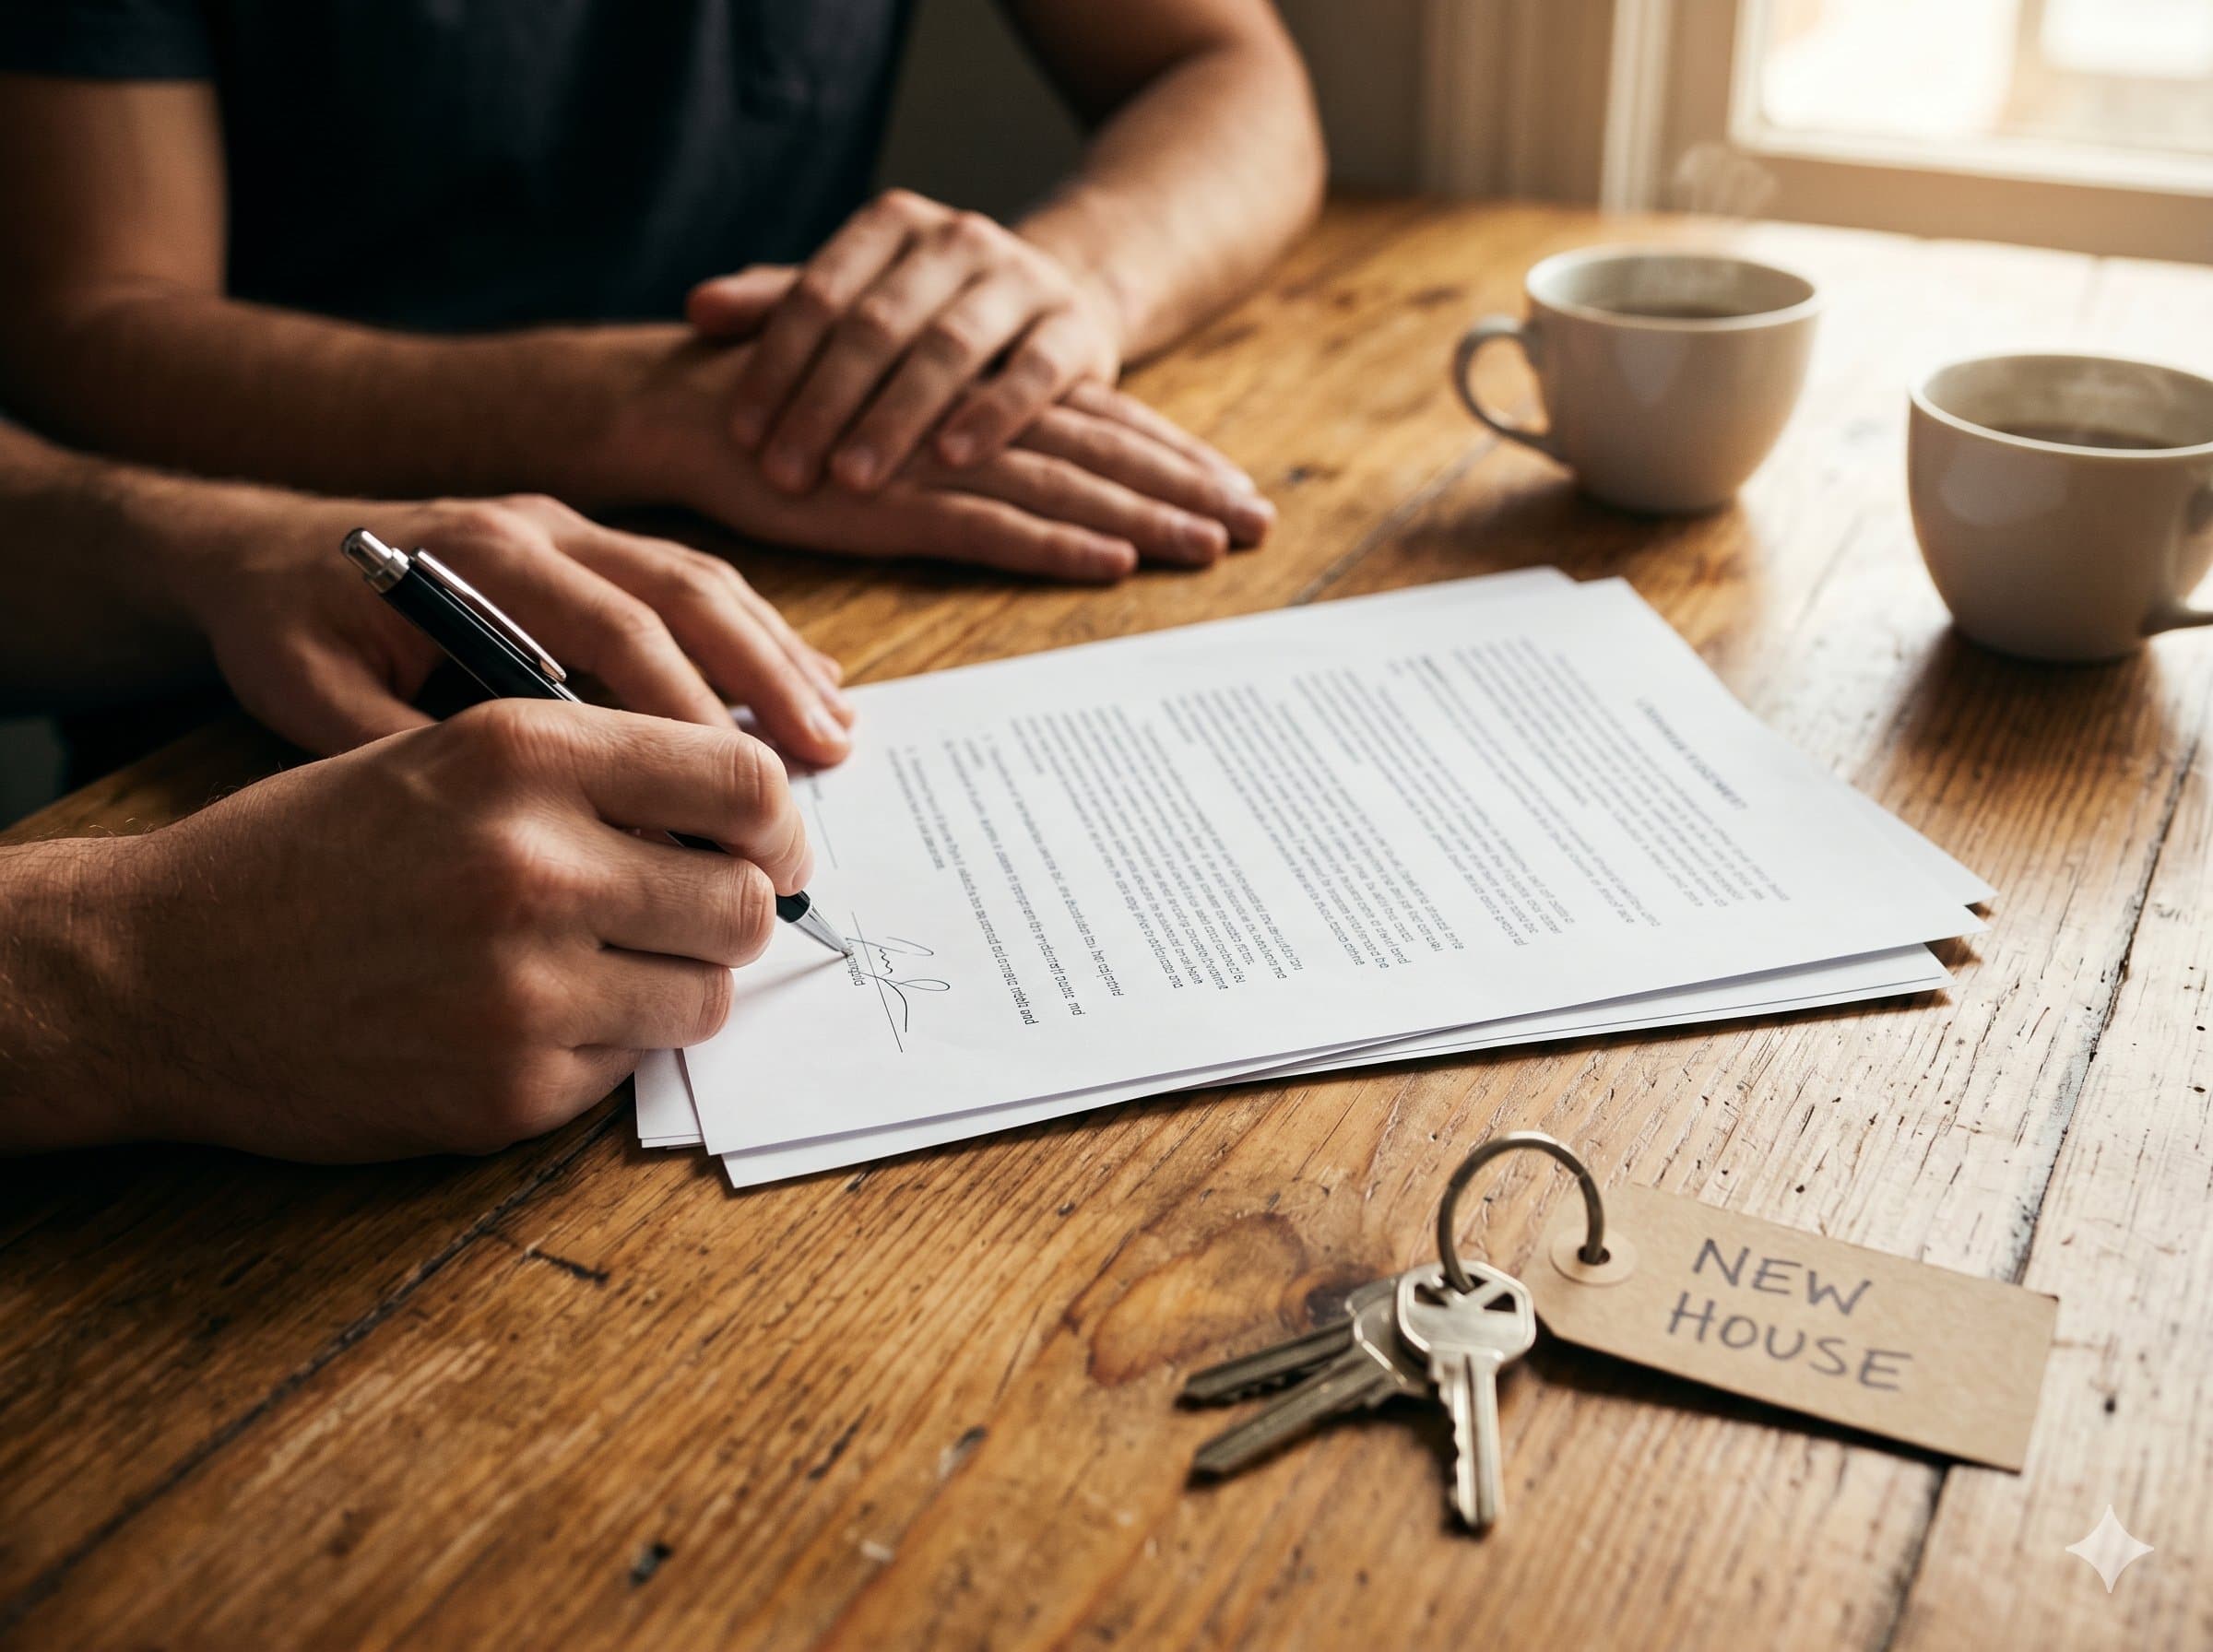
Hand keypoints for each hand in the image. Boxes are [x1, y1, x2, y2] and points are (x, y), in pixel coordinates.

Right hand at [63, 701, 811, 1159]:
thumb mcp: (445, 756)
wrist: (158, 971)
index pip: (744, 780)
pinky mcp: (509, 1090)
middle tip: (688, 917)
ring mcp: (526, 989)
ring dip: (676, 986)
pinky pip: (629, 1066)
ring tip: (599, 968)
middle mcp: (536, 864)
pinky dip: (602, 1047)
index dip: (776, 822)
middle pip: (747, 902)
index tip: (769, 847)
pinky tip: (521, 1020)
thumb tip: (747, 817)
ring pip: (708, 996)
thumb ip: (595, 772)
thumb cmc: (309, 851)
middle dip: (733, 912)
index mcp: (524, 752)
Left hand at [180, 492, 855, 765]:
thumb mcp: (308, 696)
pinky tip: (802, 689)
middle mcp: (537, 525)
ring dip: (778, 654)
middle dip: (767, 674)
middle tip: (827, 754)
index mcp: (479, 556)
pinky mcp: (586, 542)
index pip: (613, 631)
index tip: (737, 795)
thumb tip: (517, 826)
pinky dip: (756, 635)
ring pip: (704, 578)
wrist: (253, 548)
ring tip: (837, 732)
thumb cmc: (284, 628)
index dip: (688, 711)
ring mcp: (569, 525)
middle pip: (685, 590)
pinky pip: (691, 579)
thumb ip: (400, 747)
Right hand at [610, 335, 1272, 581]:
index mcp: (984, 400)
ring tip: (1213, 546)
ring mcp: (938, 459)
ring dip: (1145, 519)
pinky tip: (1113, 561)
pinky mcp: (894, 501)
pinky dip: (1056, 544)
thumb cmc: (794, 420)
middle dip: (1187, 488)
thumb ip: (956, 457)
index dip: (1174, 456)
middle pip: (1105, 453)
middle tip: (1261, 523)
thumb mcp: (895, 437)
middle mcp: (975, 421)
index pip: (1101, 425)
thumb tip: (1020, 499)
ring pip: (1066, 489)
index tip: (1238, 490)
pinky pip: (991, 526)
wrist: (693, 404)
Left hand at [687, 189, 1125, 490]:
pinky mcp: (1079, 329)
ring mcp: (1023, 280)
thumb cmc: (932, 311)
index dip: (777, 364)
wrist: (1062, 296)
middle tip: (785, 472)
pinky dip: (991, 414)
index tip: (743, 433)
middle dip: (826, 403)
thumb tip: (698, 309)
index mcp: (892, 224)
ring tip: (853, 479)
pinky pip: (1034, 373)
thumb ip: (778, 305)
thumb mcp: (856, 299)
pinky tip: (951, 457)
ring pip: (950, 348)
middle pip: (878, 323)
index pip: (819, 292)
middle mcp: (958, 239)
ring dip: (896, 417)